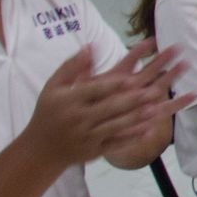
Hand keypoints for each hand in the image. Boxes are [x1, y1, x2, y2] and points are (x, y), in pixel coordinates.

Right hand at [25, 40, 188, 168]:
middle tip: (152, 91)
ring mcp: (87, 137)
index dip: (113, 85)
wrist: (40, 148)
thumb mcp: (54, 86)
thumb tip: (91, 45)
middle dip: (131, 101)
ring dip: (136, 118)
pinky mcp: (95, 151)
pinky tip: (150, 130)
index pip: (94, 91)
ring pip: (116, 127)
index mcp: (69, 101)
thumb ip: (73, 66)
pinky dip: (133, 138)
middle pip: (109, 109)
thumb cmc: (48, 111)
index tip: (130, 77)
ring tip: (155, 108)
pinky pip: (116, 145)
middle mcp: (78, 120)